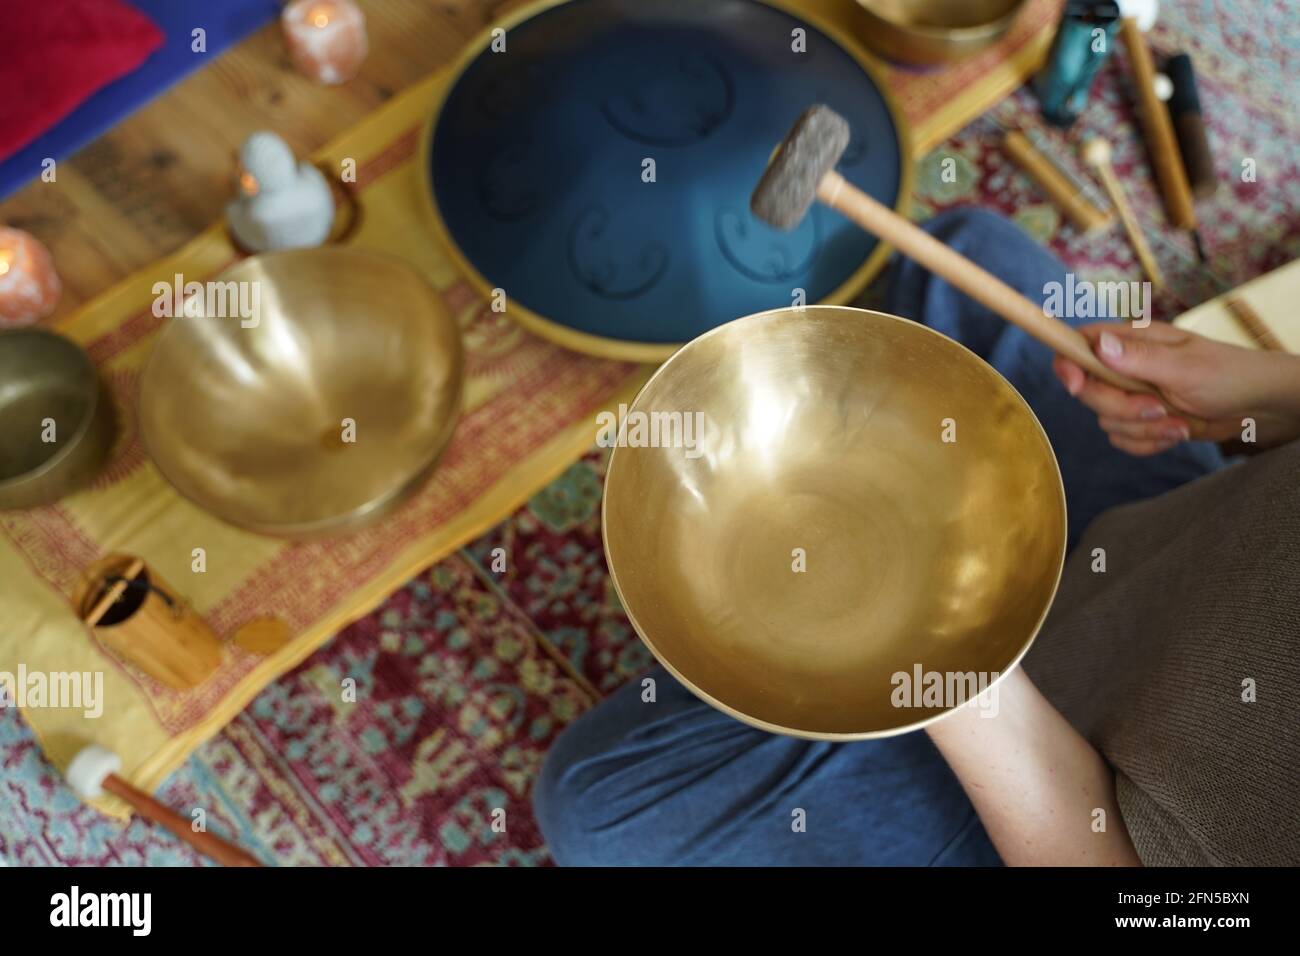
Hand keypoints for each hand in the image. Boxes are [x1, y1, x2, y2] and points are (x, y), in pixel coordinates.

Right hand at [1052, 321, 1299, 455]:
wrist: (1257, 407)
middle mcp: (1125, 367)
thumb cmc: (1229, 375)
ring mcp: (1132, 395)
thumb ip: (1139, 358)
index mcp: (1132, 342)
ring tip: (1179, 422)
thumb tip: (1098, 344)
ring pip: (1106, 420)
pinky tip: (1176, 433)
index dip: (1068, 364)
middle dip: (1121, 407)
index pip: (1080, 345)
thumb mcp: (1185, 367)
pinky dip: (1148, 442)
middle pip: (1089, 391)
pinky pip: (1123, 439)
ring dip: (1143, 429)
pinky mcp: (1141, 421)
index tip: (1075, 386)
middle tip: (1157, 407)